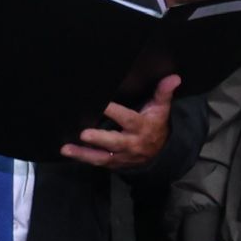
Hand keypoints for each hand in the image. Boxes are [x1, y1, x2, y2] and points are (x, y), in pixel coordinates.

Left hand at [62, 76, 178, 168]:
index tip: (102, 104)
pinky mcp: (113, 163)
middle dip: (99, 139)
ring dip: (83, 154)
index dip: (115, 112)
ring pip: (102, 157)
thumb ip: (163, 93)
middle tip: (84, 134)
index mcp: (142, 127)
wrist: (159, 153)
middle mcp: (132, 143)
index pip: (129, 119)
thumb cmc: (155, 124)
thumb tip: (174, 77)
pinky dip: (83, 158)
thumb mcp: (161, 109)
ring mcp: (122, 155)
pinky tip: (69, 152)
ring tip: (66, 149)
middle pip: (115, 142)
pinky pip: (97, 162)